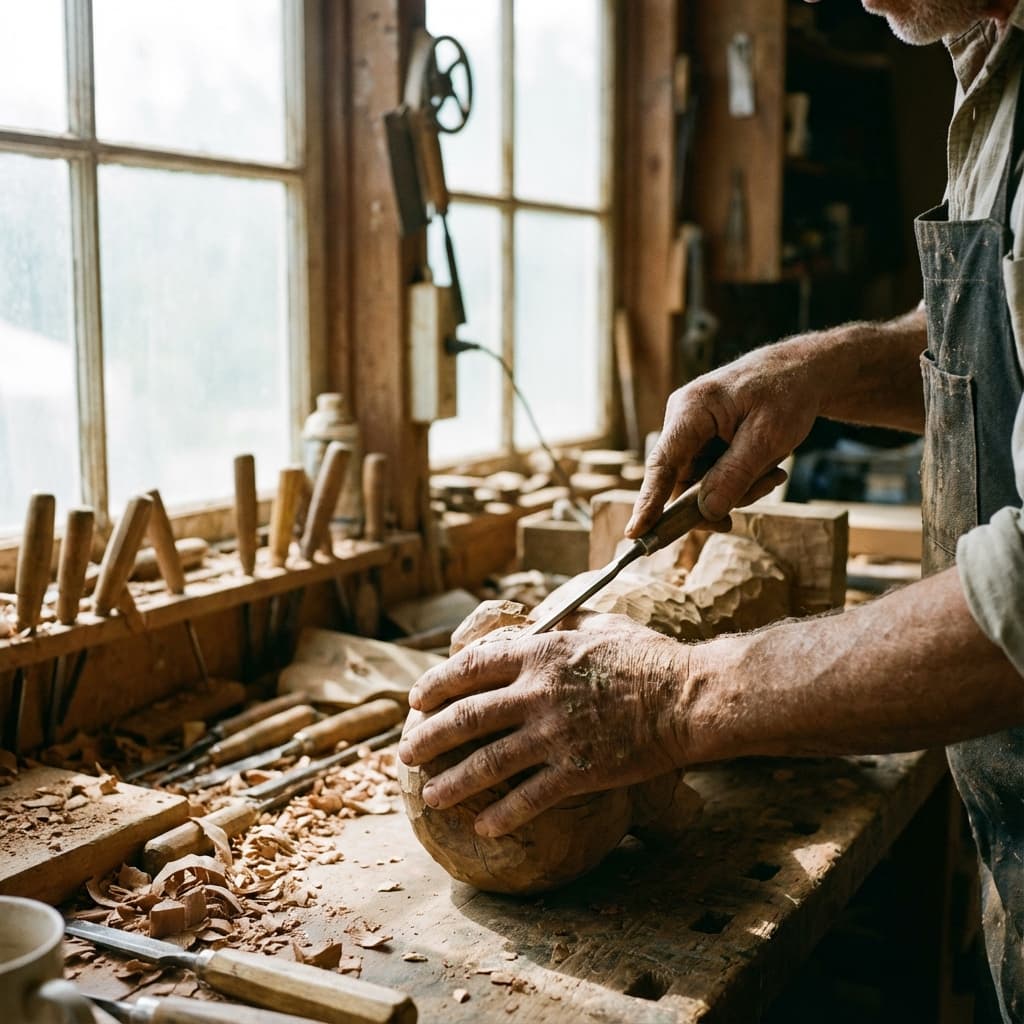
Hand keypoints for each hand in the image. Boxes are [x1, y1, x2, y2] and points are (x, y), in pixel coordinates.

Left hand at [398, 614, 689, 836]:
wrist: (687, 697)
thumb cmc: (648, 657)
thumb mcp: (599, 625)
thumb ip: (563, 627)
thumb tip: (544, 624)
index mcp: (539, 654)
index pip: (471, 667)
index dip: (436, 684)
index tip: (416, 700)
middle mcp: (537, 693)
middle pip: (467, 716)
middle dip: (429, 736)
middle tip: (406, 753)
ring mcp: (555, 734)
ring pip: (488, 762)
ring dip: (453, 781)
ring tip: (430, 796)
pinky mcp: (578, 771)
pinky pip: (530, 797)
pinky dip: (504, 815)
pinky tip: (485, 827)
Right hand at [626, 337, 825, 536]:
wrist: (800, 372)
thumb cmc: (785, 394)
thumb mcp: (767, 437)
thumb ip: (735, 475)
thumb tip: (707, 512)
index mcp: (690, 410)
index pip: (662, 464)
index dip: (648, 502)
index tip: (635, 533)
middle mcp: (681, 421)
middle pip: (682, 481)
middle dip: (721, 496)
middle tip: (765, 487)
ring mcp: (691, 432)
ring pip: (700, 484)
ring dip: (737, 488)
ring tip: (774, 471)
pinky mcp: (703, 441)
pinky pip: (711, 476)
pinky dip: (739, 481)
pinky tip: (767, 468)